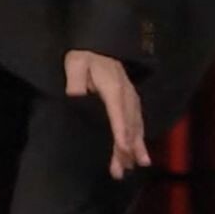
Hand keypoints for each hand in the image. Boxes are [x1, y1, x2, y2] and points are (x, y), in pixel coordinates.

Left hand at [64, 49, 149, 179]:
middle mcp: (126, 95)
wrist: (97, 45)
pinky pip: (137, 120)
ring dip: (137, 145)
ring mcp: (130, 97)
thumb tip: (75, 101)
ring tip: (139, 164)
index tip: (124, 149)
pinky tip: (139, 149)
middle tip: (124, 168)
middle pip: (129, 124)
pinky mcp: (129, 99)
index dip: (121, 132)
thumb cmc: (84, 57)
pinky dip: (139, 135)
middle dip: (128, 148)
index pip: (118, 114)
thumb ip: (76, 85)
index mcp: (113, 89)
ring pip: (136, 124)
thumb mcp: (75, 67)